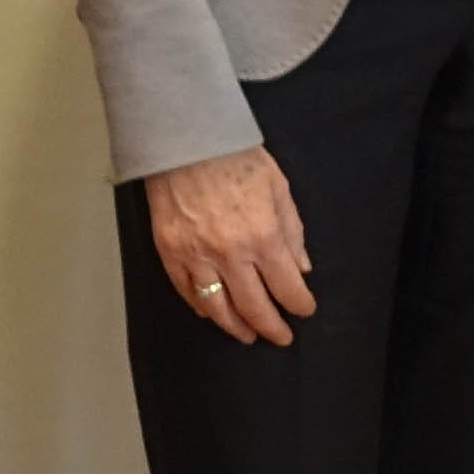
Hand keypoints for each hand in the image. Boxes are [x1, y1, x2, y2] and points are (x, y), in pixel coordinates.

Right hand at [142, 147, 313, 344]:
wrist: (186, 138)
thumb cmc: (233, 155)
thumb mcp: (278, 188)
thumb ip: (292, 231)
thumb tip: (301, 266)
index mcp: (263, 236)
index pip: (287, 288)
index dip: (300, 305)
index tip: (304, 309)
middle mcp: (230, 253)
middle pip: (255, 308)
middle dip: (271, 327)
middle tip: (280, 336)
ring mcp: (196, 255)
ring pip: (218, 309)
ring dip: (236, 327)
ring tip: (247, 335)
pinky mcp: (170, 251)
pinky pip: (187, 291)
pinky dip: (202, 307)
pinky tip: (213, 312)